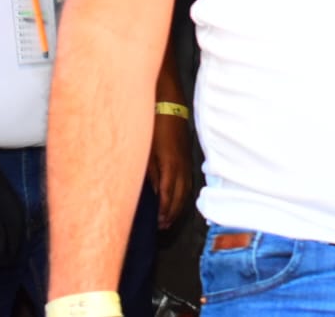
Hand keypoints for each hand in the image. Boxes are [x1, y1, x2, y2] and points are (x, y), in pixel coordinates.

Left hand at [146, 112, 191, 228]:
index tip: (157, 223)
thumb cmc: (155, 128)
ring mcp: (186, 163)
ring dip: (178, 207)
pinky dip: (182, 196)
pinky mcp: (187, 159)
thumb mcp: (147, 152)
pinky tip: (176, 202)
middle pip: (179, 197)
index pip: (167, 195)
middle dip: (171, 213)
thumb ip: (151, 174)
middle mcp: (182, 167)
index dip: (163, 210)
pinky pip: (187, 183)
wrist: (169, 107)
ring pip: (185, 192)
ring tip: (169, 220)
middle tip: (162, 227)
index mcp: (170, 166)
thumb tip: (152, 193)